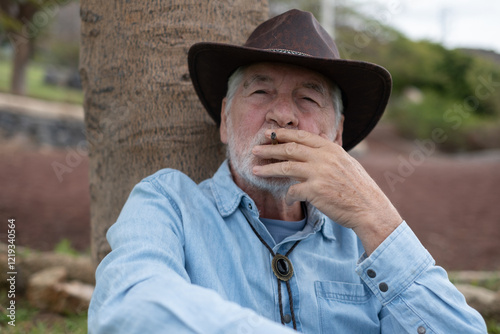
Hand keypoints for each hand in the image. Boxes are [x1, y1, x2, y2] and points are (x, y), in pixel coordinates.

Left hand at [252, 128, 401, 254]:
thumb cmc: (358, 188)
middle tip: (255, 149)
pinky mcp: (315, 191)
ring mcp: (319, 173)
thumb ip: (330, 151)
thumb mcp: (346, 162)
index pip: (302, 136)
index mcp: (331, 148)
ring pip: (286, 167)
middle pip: (290, 149)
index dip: (283, 135)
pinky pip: (293, 190)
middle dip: (269, 149)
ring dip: (268, 169)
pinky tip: (287, 199)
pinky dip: (288, 195)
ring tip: (254, 170)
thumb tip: (318, 137)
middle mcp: (324, 157)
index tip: (269, 134)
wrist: (369, 209)